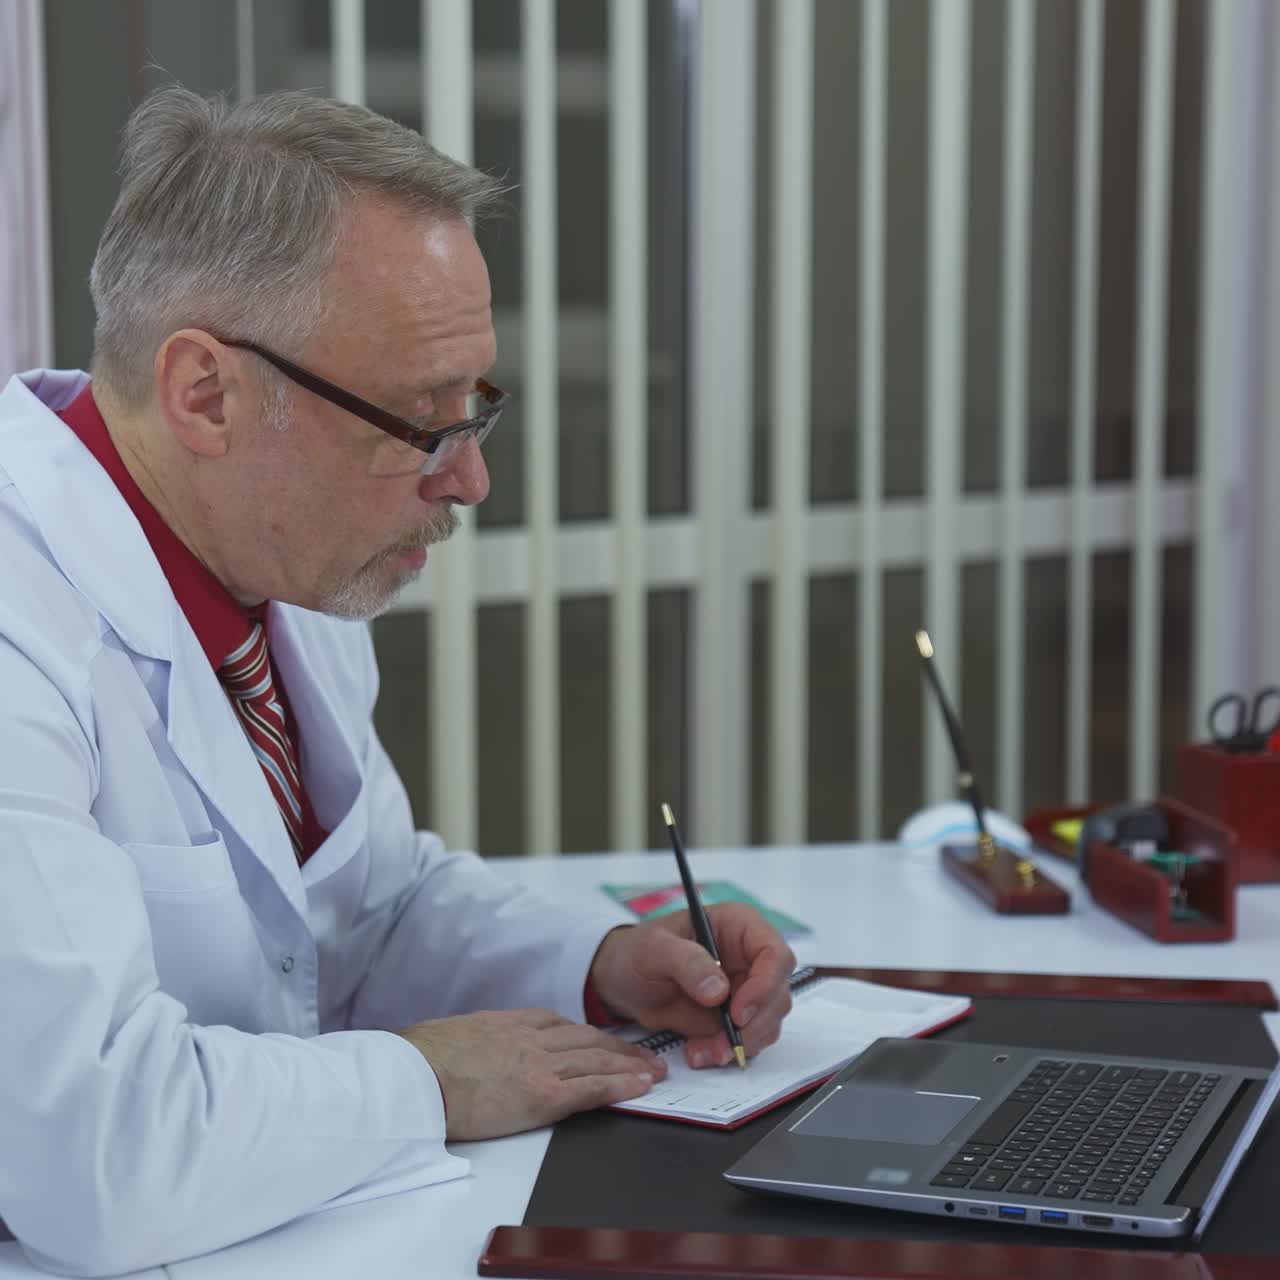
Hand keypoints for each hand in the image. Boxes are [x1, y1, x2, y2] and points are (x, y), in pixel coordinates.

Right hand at [396, 1008, 666, 1139]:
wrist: (414, 1074)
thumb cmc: (422, 1060)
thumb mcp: (456, 1038)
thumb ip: (479, 1041)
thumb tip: (475, 1051)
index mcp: (510, 1023)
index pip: (561, 1026)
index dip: (589, 1036)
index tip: (605, 1040)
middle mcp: (532, 1038)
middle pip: (588, 1040)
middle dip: (620, 1047)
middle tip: (645, 1054)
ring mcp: (540, 1065)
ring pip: (597, 1060)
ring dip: (630, 1065)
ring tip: (653, 1071)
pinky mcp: (542, 1096)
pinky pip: (592, 1088)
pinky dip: (620, 1086)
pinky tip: (639, 1087)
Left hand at [588, 905, 795, 1069]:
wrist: (623, 983)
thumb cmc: (638, 952)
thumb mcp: (653, 949)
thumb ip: (686, 962)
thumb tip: (719, 990)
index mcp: (739, 926)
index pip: (774, 953)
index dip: (765, 985)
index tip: (738, 1013)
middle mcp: (750, 957)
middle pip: (777, 994)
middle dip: (753, 1025)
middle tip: (721, 1044)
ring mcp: (746, 989)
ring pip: (767, 1022)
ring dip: (739, 1043)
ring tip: (702, 1051)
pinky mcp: (736, 1018)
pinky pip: (747, 1040)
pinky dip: (726, 1052)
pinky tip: (698, 1052)